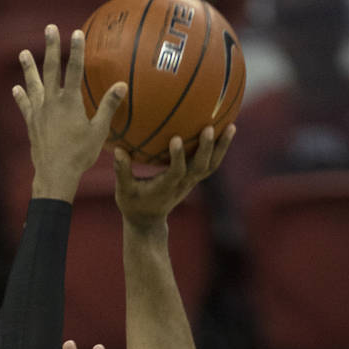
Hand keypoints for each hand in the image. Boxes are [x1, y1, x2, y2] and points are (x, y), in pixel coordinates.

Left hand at [13, 25, 125, 202]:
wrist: (55, 175)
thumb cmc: (80, 155)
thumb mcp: (99, 132)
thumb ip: (108, 107)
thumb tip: (122, 85)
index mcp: (70, 102)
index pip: (74, 69)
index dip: (76, 50)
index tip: (76, 32)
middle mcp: (52, 102)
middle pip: (50, 69)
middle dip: (50, 47)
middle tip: (49, 29)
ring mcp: (39, 112)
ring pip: (33, 84)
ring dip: (28, 68)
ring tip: (23, 53)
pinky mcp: (31, 124)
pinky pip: (25, 106)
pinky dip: (21, 97)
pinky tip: (16, 89)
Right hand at [114, 126, 235, 229]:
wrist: (148, 221)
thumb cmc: (133, 204)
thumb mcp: (124, 191)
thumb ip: (122, 171)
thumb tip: (118, 150)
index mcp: (166, 187)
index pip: (176, 171)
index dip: (178, 157)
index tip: (176, 139)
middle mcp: (183, 184)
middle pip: (200, 167)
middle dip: (206, 149)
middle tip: (209, 128)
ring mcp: (191, 182)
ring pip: (211, 166)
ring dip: (221, 148)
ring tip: (231, 126)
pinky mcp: (195, 178)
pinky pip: (212, 163)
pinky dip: (220, 148)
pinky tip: (227, 128)